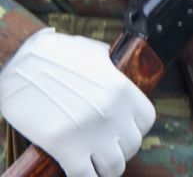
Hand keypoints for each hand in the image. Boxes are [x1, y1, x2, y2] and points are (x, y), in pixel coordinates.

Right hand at [0, 29, 155, 176]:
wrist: (19, 64)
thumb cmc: (55, 55)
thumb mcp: (96, 56)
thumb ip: (113, 71)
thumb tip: (120, 75)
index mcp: (124, 91)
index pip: (146, 122)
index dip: (135, 130)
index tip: (123, 133)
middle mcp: (113, 114)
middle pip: (131, 146)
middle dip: (119, 149)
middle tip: (104, 149)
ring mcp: (91, 133)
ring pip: (113, 167)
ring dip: (105, 168)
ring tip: (94, 164)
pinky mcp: (65, 148)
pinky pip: (85, 176)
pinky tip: (77, 171)